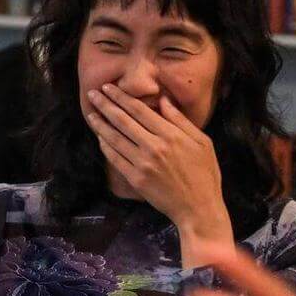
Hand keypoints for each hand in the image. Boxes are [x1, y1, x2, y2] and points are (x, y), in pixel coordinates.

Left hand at [84, 83, 229, 250]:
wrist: (198, 208)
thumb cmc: (205, 174)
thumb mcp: (202, 142)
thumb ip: (181, 120)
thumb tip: (163, 100)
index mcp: (171, 135)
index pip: (139, 110)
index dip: (121, 97)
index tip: (108, 88)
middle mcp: (154, 147)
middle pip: (123, 121)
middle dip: (105, 105)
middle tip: (92, 94)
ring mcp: (142, 164)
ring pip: (115, 139)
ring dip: (100, 124)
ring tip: (90, 113)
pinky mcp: (136, 179)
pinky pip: (116, 159)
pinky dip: (106, 147)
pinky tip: (100, 138)